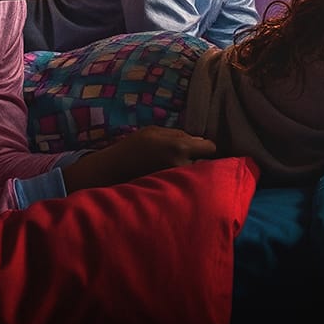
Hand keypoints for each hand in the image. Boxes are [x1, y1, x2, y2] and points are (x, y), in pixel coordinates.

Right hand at [62, 126, 218, 191]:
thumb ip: (180, 134)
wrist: (113, 169)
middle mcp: (182, 165)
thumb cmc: (134, 146)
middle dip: (201, 163)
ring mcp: (176, 181)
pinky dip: (183, 185)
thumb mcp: (156, 131)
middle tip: (191, 161)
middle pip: (206, 165)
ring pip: (196, 178)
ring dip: (193, 176)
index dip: (206, 147)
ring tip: (183, 173)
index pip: (210, 148)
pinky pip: (185, 188)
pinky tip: (175, 183)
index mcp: (180, 147)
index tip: (201, 148)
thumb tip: (200, 141)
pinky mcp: (169, 192)